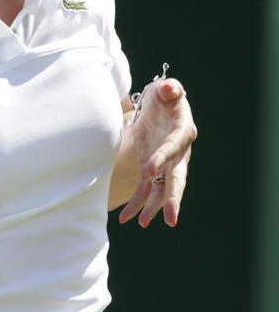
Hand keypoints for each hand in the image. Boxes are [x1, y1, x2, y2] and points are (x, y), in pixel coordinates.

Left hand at [119, 78, 196, 226]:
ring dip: (153, 207)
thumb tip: (169, 88)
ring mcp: (166, 163)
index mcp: (183, 131)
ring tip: (142, 224)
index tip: (149, 170)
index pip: (173, 147)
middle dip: (173, 199)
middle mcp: (178, 152)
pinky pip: (145, 189)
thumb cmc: (164, 96)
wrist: (159, 105)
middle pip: (177, 178)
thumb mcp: (166, 89)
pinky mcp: (152, 169)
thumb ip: (170, 88)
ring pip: (162, 189)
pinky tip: (126, 218)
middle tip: (172, 219)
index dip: (162, 158)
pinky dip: (136, 203)